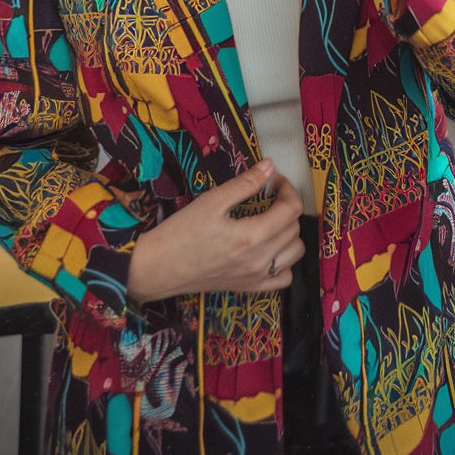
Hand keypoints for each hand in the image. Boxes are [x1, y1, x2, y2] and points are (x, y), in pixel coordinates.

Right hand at [127, 159, 304, 302]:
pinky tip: (270, 248)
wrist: (159, 267)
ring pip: (295, 253)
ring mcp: (256, 278)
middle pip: (294, 228)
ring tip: (271, 219)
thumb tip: (270, 166)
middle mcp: (260, 260)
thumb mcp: (213, 200)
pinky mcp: (249, 288)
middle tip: (268, 194)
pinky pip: (284, 278)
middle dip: (287, 205)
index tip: (274, 179)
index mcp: (252, 236)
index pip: (291, 209)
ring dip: (290, 232)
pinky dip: (285, 261)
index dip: (287, 188)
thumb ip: (245, 183)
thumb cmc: (182, 231)